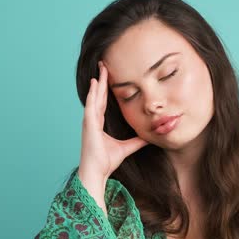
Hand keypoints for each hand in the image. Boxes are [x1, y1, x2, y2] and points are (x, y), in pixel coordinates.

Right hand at [79, 60, 148, 186]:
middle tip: (103, 65)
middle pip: (98, 95)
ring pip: (94, 97)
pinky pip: (91, 106)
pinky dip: (92, 94)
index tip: (108, 76)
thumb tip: (149, 137)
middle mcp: (92, 120)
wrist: (97, 173)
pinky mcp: (89, 125)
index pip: (103, 101)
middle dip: (101, 80)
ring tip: (100, 69)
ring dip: (97, 83)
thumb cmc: (106, 162)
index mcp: (98, 123)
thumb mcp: (126, 148)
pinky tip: (95, 84)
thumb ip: (136, 141)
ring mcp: (89, 121)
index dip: (105, 88)